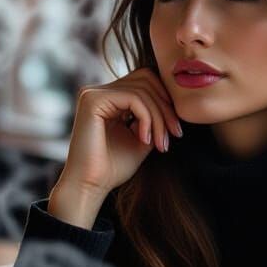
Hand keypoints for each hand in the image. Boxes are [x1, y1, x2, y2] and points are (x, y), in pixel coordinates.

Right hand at [50, 69, 181, 226]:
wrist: (91, 186)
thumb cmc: (113, 168)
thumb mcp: (142, 138)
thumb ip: (154, 117)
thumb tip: (175, 102)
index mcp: (108, 98)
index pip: (145, 82)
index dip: (165, 101)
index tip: (176, 131)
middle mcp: (98, 91)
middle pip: (146, 79)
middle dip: (166, 107)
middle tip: (175, 134)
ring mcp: (93, 93)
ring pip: (142, 90)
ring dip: (159, 118)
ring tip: (161, 143)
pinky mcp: (92, 100)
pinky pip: (133, 98)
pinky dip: (146, 118)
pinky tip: (145, 140)